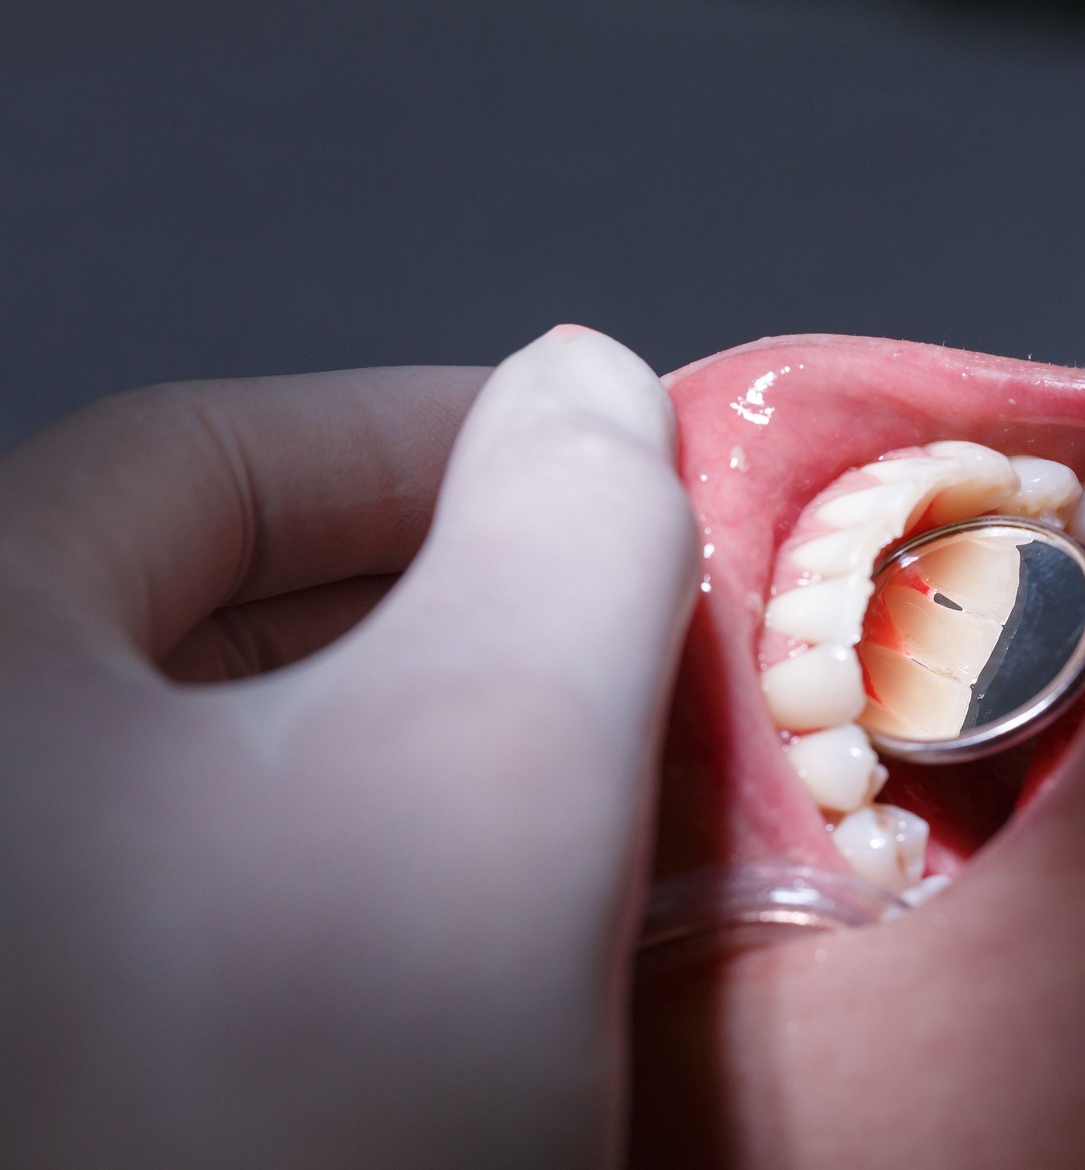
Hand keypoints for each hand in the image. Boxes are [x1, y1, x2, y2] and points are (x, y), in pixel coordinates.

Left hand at [0, 328, 694, 1166]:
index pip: (199, 461)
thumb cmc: (284, 1112)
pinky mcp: (85, 1066)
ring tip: (598, 777)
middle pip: (208, 620)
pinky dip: (375, 888)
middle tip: (627, 633)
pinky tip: (501, 937)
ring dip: (430, 751)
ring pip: (233, 784)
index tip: (604, 467)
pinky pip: (231, 919)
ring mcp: (25, 947)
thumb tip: (587, 385)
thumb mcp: (480, 782)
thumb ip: (563, 537)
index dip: (427, 436)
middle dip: (447, 599)